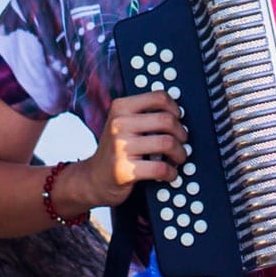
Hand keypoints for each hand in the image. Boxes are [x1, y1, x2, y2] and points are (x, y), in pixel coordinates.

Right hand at [75, 90, 187, 206]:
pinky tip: (170, 173)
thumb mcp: (123, 124)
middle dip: (181, 133)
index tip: (179, 117)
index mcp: (120, 107)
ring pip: (166, 142)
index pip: (158, 97)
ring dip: (180, 153)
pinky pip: (161, 168)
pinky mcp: (124, 170)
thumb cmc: (116, 150)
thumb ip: (145, 115)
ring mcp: (120, 147)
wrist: (93, 179)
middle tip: (182, 141)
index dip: (175, 108)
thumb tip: (179, 113)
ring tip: (178, 158)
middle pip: (167, 120)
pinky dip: (171, 172)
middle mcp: (119, 124)